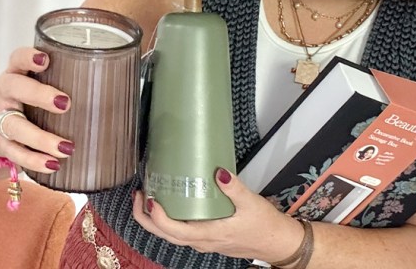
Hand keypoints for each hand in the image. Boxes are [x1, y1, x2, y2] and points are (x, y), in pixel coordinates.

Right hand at [0, 47, 73, 173]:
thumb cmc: (24, 100)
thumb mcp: (33, 84)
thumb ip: (63, 80)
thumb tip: (118, 84)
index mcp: (14, 74)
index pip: (17, 58)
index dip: (28, 57)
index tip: (45, 59)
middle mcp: (4, 94)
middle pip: (14, 88)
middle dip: (38, 95)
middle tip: (65, 103)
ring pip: (15, 127)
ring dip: (41, 139)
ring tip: (67, 148)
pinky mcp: (1, 144)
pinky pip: (16, 154)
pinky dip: (35, 161)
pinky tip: (54, 165)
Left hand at [132, 168, 303, 261]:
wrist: (277, 244)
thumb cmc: (264, 226)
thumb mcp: (251, 204)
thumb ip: (235, 188)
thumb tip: (219, 172)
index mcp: (208, 235)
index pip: (173, 231)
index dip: (157, 217)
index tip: (149, 198)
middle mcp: (202, 242)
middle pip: (165, 235)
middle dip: (146, 218)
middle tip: (139, 195)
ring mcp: (204, 243)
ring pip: (172, 236)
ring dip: (156, 220)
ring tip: (149, 198)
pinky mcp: (208, 239)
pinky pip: (182, 233)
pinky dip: (170, 221)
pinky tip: (172, 205)